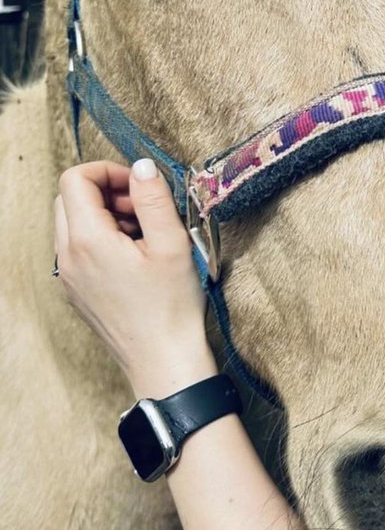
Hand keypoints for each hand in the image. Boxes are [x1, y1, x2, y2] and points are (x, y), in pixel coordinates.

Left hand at [55, 159, 216, 397]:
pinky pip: (79, 248)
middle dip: (107, 191)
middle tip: (145, 208)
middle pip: (70, 199)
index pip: (75, 179)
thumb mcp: (172, 244)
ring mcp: (68, 276)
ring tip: (147, 233)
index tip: (140, 185)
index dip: (108, 171)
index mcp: (87, 240)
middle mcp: (67, 257)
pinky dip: (103, 238)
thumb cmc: (170, 308)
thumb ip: (154, 198)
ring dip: (106, 214)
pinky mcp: (77, 291)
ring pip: (73, 223)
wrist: (163, 363)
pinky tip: (138, 255)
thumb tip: (142, 166)